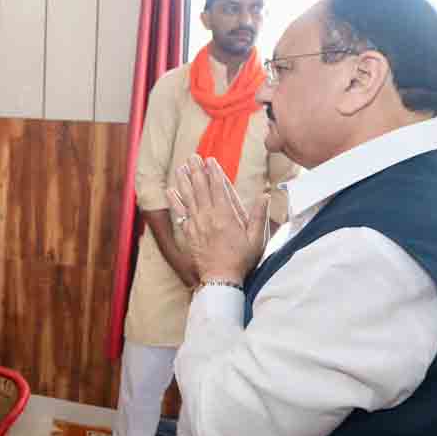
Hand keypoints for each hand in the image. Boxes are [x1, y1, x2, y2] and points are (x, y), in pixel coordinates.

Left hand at [166, 155, 268, 284]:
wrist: (221, 279)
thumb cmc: (242, 260)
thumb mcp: (257, 238)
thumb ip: (260, 216)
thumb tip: (266, 195)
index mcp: (226, 215)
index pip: (218, 188)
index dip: (214, 172)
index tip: (210, 160)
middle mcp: (208, 217)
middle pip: (201, 188)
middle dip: (197, 171)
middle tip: (193, 156)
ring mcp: (196, 224)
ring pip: (188, 197)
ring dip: (184, 181)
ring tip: (181, 167)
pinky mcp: (188, 233)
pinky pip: (179, 213)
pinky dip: (175, 201)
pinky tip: (170, 190)